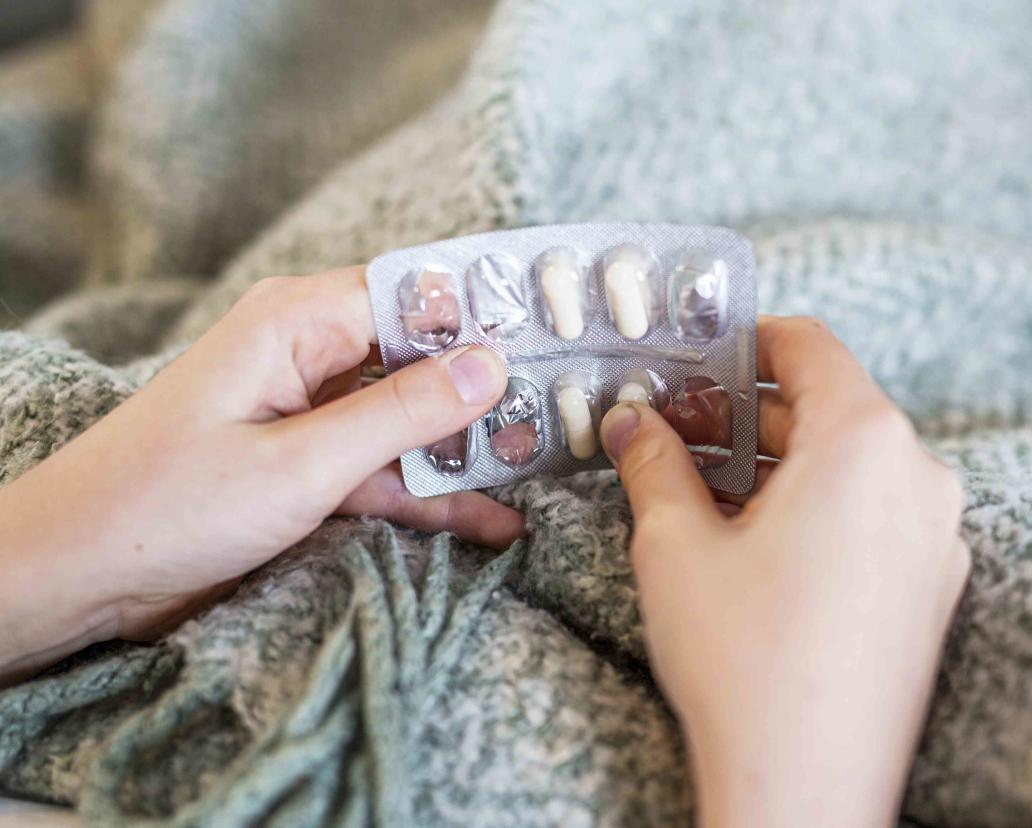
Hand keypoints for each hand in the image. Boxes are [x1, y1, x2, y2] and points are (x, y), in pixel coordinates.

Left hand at [0, 267, 522, 683]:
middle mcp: (308, 353)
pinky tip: (495, 520)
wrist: (75, 575)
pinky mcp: (306, 464)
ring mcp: (309, 412)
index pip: (418, 294)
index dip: (491, 311)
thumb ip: (402, 414)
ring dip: (470, 450)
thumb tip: (491, 364)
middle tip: (575, 409)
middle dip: (492, 386)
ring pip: (411, 418)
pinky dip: (432, 494)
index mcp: (298, 322)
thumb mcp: (302, 463)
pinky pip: (385, 468)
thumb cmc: (166, 506)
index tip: (564, 335)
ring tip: (550, 471)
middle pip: (423, 356)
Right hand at [599, 316, 968, 826]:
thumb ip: (654, 462)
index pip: (809, 346)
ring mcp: (936, 535)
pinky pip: (874, 512)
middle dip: (748, 411)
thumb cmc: (745, 663)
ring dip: (779, 461)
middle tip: (678, 426)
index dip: (746, 340)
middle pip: (830, 406)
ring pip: (851, 463)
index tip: (700, 354)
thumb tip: (632, 423)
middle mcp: (919, 476)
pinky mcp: (933, 585)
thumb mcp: (675, 545)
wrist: (807, 787)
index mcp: (866, 443)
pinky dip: (817, 504)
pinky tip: (754, 538)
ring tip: (704, 485)